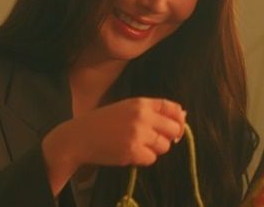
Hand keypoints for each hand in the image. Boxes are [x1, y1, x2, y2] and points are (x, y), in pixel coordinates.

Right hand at [41, 97, 185, 194]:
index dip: (179, 119)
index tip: (175, 126)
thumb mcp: (127, 108)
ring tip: (138, 145)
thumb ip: (152, 111)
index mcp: (141, 103)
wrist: (81, 136)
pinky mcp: (133, 151)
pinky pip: (152, 159)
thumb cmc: (104, 122)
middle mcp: (142, 116)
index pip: (173, 108)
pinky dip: (143, 159)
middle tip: (155, 140)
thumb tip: (182, 114)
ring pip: (164, 146)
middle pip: (174, 129)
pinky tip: (130, 152)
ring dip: (154, 149)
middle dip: (169, 137)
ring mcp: (138, 134)